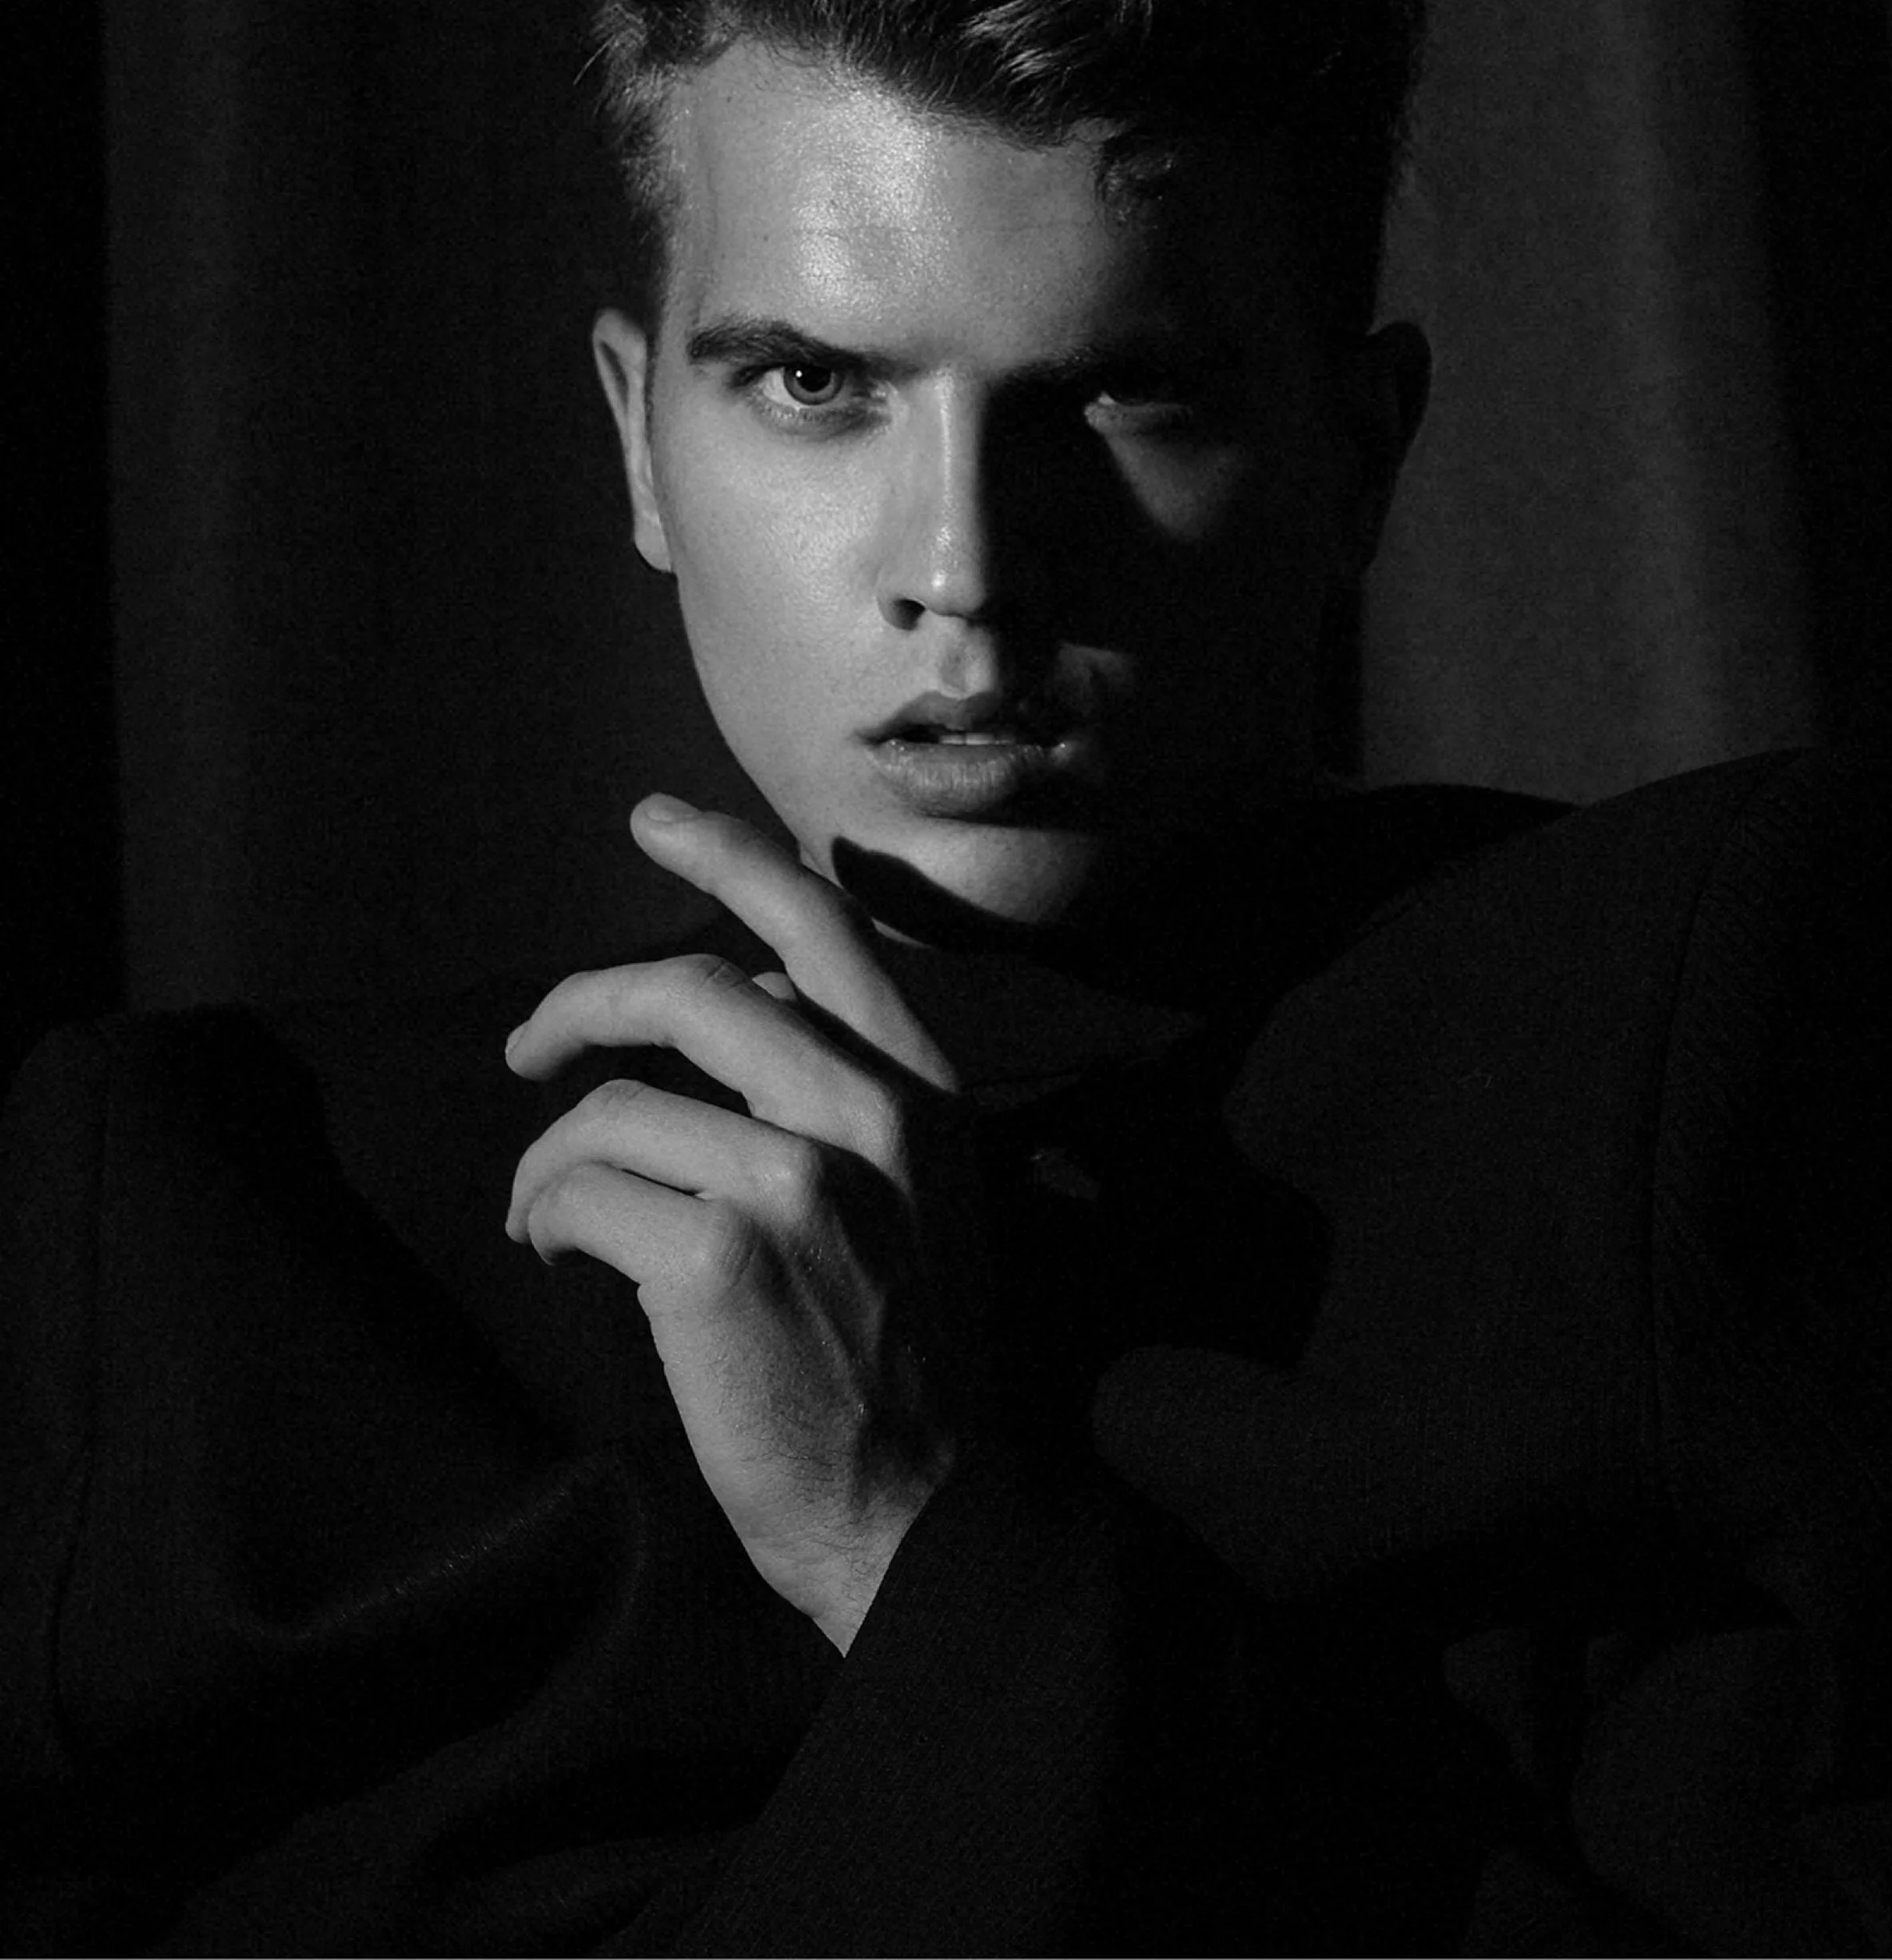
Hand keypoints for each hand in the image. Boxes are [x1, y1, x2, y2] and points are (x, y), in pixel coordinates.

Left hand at [504, 795, 979, 1652]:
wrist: (925, 1512)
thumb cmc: (907, 1357)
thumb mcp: (922, 1194)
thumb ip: (842, 1090)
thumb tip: (732, 1007)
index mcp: (925, 1090)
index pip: (821, 928)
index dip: (727, 855)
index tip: (652, 820)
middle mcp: (872, 1114)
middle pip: (689, 989)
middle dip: (580, 1005)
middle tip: (527, 1046)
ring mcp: (797, 1180)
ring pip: (613, 1104)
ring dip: (551, 1154)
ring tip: (542, 1211)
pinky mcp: (718, 1256)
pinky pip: (578, 1188)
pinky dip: (544, 1216)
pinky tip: (561, 1257)